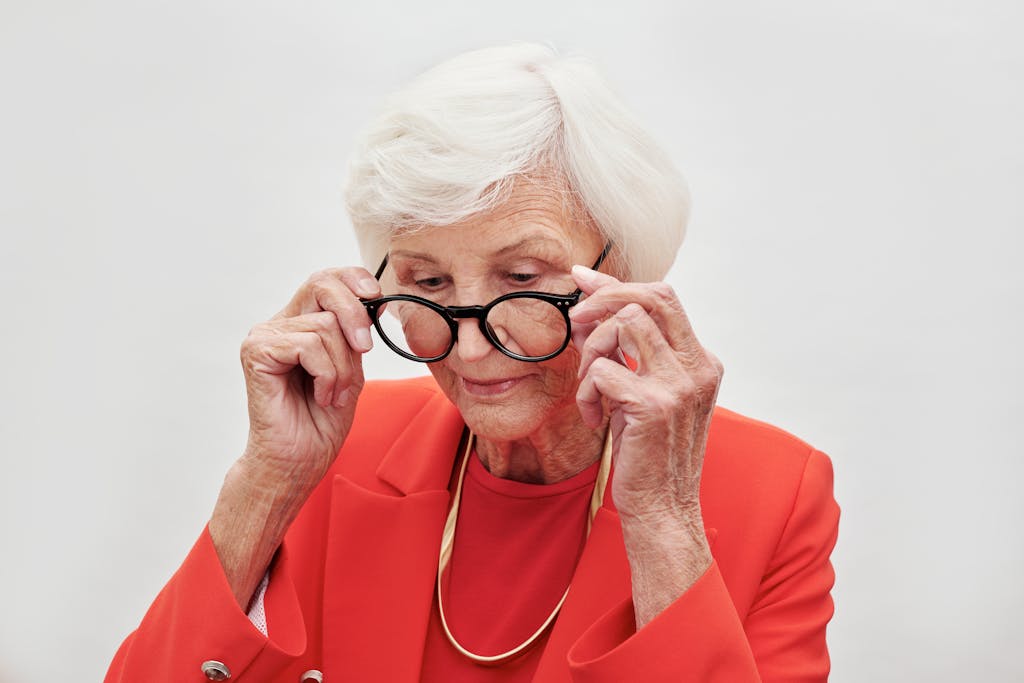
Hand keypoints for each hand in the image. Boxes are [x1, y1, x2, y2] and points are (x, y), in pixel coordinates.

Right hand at [238, 267, 380, 490]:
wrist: (298, 462)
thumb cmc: (321, 422)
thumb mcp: (351, 370)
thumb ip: (355, 336)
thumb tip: (372, 301)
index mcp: (301, 324)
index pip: (326, 280)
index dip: (353, 279)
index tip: (377, 297)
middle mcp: (279, 324)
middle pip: (322, 285)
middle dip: (354, 314)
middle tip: (364, 348)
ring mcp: (264, 336)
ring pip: (325, 326)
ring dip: (342, 367)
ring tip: (332, 394)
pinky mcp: (256, 352)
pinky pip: (308, 345)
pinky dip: (326, 374)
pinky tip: (319, 396)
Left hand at [569, 266, 722, 524]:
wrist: (662, 509)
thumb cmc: (647, 453)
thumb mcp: (641, 393)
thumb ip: (625, 353)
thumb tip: (588, 308)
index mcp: (701, 362)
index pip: (663, 298)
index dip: (617, 284)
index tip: (582, 279)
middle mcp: (698, 367)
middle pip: (651, 297)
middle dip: (604, 298)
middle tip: (575, 319)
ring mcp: (680, 385)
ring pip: (623, 325)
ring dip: (592, 352)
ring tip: (591, 388)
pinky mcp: (655, 405)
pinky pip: (602, 372)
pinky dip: (586, 393)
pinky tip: (594, 418)